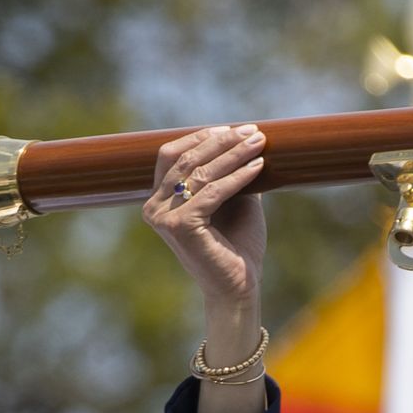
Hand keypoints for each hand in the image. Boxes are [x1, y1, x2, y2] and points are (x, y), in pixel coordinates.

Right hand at [143, 125, 267, 306]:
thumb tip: (242, 136)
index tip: (233, 128)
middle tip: (253, 131)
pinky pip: (213, 192)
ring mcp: (163, 218)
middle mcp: (153, 207)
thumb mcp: (231, 198)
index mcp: (159, 200)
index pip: (171, 154)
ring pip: (200, 173)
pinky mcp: (180, 227)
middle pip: (186, 159)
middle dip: (222, 141)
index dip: (200, 137)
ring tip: (259, 143)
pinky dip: (238, 176)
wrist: (238, 285)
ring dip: (233, 154)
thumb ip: (227, 171)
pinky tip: (258, 166)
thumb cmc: (235, 244)